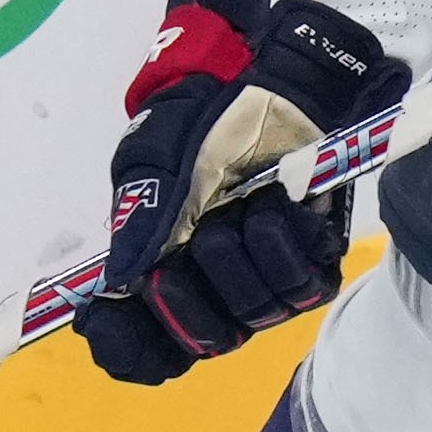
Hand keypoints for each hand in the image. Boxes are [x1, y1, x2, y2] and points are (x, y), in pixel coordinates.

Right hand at [77, 0, 405, 385]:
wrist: (266, 80)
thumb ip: (138, 223)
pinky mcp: (314, 258)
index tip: (117, 320)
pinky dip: (283, 246)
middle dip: (196, 290)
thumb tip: (120, 284)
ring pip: (254, 314)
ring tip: (243, 204)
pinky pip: (304, 288)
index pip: (146, 351)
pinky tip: (274, 207)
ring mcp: (266, 277)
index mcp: (162, 271)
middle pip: (206, 341)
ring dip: (242, 256)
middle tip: (198, 234)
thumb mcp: (153, 163)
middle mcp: (214, 287)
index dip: (133, 349)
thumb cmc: (202, 120)